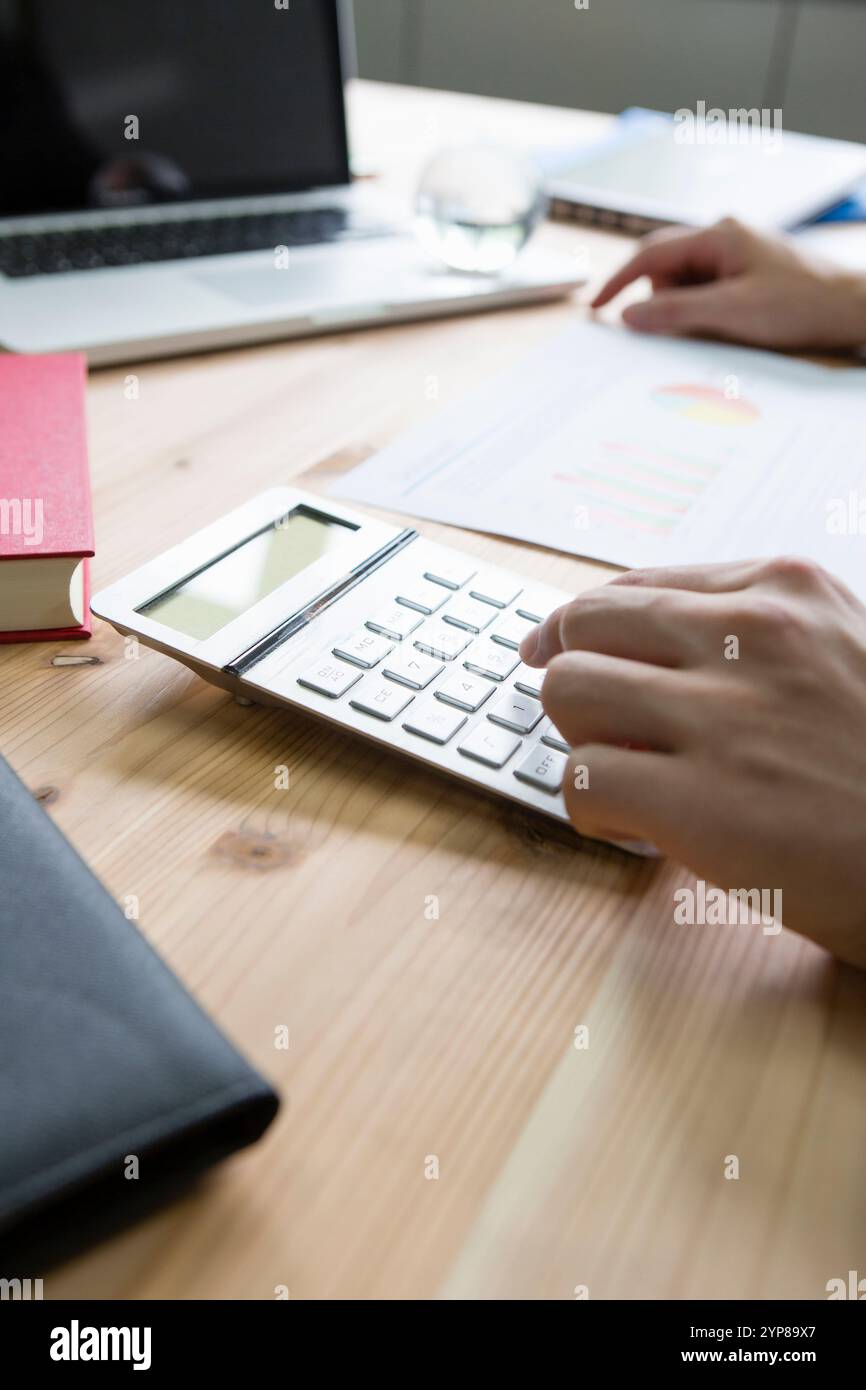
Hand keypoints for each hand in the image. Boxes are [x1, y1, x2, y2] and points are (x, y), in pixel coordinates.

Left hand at [519, 557, 865, 968]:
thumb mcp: (842, 655)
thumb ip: (752, 635)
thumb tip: (631, 643)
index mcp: (786, 592)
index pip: (633, 588)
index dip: (581, 627)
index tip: (554, 648)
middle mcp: (752, 637)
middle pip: (584, 627)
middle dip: (573, 678)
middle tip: (588, 724)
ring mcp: (724, 718)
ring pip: (567, 691)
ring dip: (577, 740)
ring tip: (624, 778)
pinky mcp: (700, 803)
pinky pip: (579, 781)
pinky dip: (589, 811)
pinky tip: (633, 828)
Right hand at [591, 217, 865, 351]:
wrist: (850, 309)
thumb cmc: (802, 304)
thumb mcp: (732, 312)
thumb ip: (676, 312)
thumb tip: (628, 315)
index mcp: (718, 236)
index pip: (650, 254)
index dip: (618, 281)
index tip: (595, 307)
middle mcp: (724, 237)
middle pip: (665, 267)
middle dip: (659, 300)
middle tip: (671, 331)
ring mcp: (735, 255)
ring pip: (685, 283)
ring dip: (685, 309)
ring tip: (718, 328)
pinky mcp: (745, 274)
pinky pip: (705, 291)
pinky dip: (702, 312)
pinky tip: (726, 326)